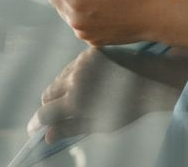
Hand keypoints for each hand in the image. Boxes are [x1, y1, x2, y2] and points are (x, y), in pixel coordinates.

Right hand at [28, 48, 187, 142]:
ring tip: (80, 98)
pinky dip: (75, 75)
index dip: (37, 123)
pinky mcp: (90, 52)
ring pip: (59, 78)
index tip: (34, 130)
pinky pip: (73, 66)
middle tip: (59, 115)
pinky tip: (90, 82)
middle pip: (47, 94)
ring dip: (62, 89)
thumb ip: (71, 128)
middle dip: (50, 106)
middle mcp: (75, 78)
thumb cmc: (129, 108)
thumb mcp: (101, 125)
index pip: (45, 113)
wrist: (153, 80)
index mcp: (76, 100)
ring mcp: (81, 62)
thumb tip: (47, 136)